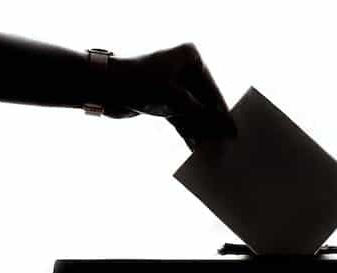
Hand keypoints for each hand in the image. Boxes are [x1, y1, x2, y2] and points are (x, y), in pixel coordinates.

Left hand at [106, 43, 234, 149]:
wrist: (101, 88)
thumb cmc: (139, 83)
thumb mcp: (176, 100)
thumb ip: (203, 115)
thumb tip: (227, 129)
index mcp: (190, 58)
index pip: (212, 89)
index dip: (222, 112)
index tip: (234, 132)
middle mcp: (183, 69)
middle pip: (204, 102)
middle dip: (212, 124)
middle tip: (225, 144)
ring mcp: (173, 86)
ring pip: (193, 112)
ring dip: (201, 131)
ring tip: (213, 150)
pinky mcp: (163, 101)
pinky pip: (181, 118)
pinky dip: (188, 132)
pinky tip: (197, 147)